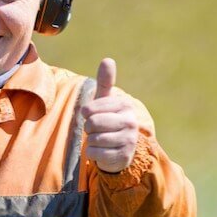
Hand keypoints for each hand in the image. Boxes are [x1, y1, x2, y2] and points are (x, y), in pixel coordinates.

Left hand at [81, 58, 138, 172]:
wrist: (118, 148)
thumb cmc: (107, 120)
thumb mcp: (105, 101)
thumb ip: (105, 82)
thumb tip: (108, 60)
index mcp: (125, 105)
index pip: (89, 109)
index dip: (86, 114)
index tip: (92, 116)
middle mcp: (131, 121)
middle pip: (92, 123)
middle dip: (88, 128)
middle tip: (97, 129)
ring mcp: (129, 140)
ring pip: (93, 139)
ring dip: (90, 141)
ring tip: (100, 140)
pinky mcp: (123, 156)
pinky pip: (94, 153)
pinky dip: (93, 153)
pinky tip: (103, 151)